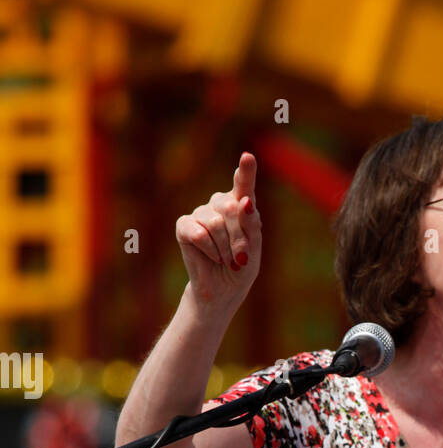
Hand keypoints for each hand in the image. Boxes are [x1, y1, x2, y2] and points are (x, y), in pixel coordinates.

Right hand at [175, 152, 261, 309]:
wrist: (222, 290)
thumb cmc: (241, 268)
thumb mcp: (254, 249)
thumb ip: (252, 225)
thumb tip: (244, 202)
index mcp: (242, 204)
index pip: (244, 184)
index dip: (246, 171)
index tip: (248, 157)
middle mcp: (220, 203)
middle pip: (231, 208)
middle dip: (238, 238)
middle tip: (240, 258)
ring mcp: (201, 212)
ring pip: (215, 223)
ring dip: (225, 249)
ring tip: (227, 260)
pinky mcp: (184, 225)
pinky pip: (199, 234)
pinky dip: (210, 251)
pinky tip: (212, 257)